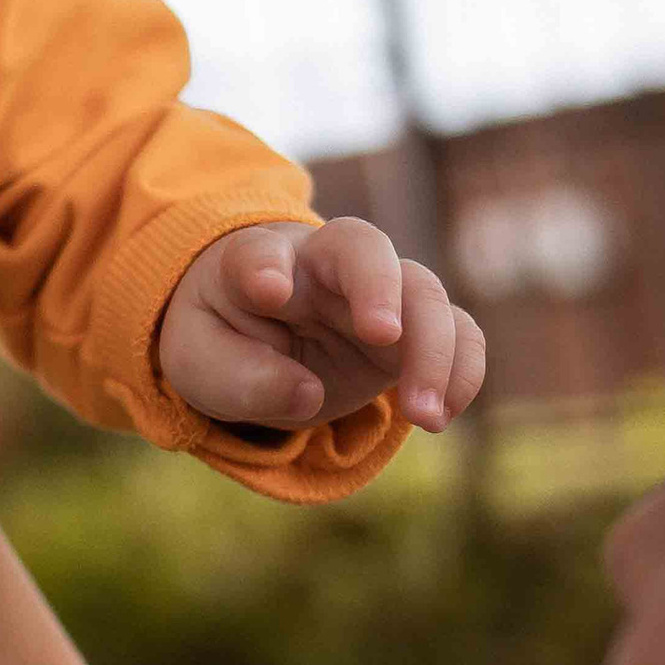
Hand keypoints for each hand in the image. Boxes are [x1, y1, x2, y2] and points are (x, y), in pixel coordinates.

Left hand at [158, 215, 484, 438]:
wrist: (255, 332)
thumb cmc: (222, 338)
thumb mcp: (201, 365)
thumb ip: (241, 378)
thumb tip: (306, 394)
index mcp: (254, 264)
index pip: (258, 252)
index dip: (264, 266)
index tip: (268, 290)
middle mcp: (322, 266)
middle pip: (363, 246)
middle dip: (377, 286)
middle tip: (383, 335)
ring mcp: (374, 293)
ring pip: (422, 292)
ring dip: (433, 351)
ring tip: (425, 417)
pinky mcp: (410, 330)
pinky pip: (457, 332)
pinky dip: (463, 370)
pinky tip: (443, 417)